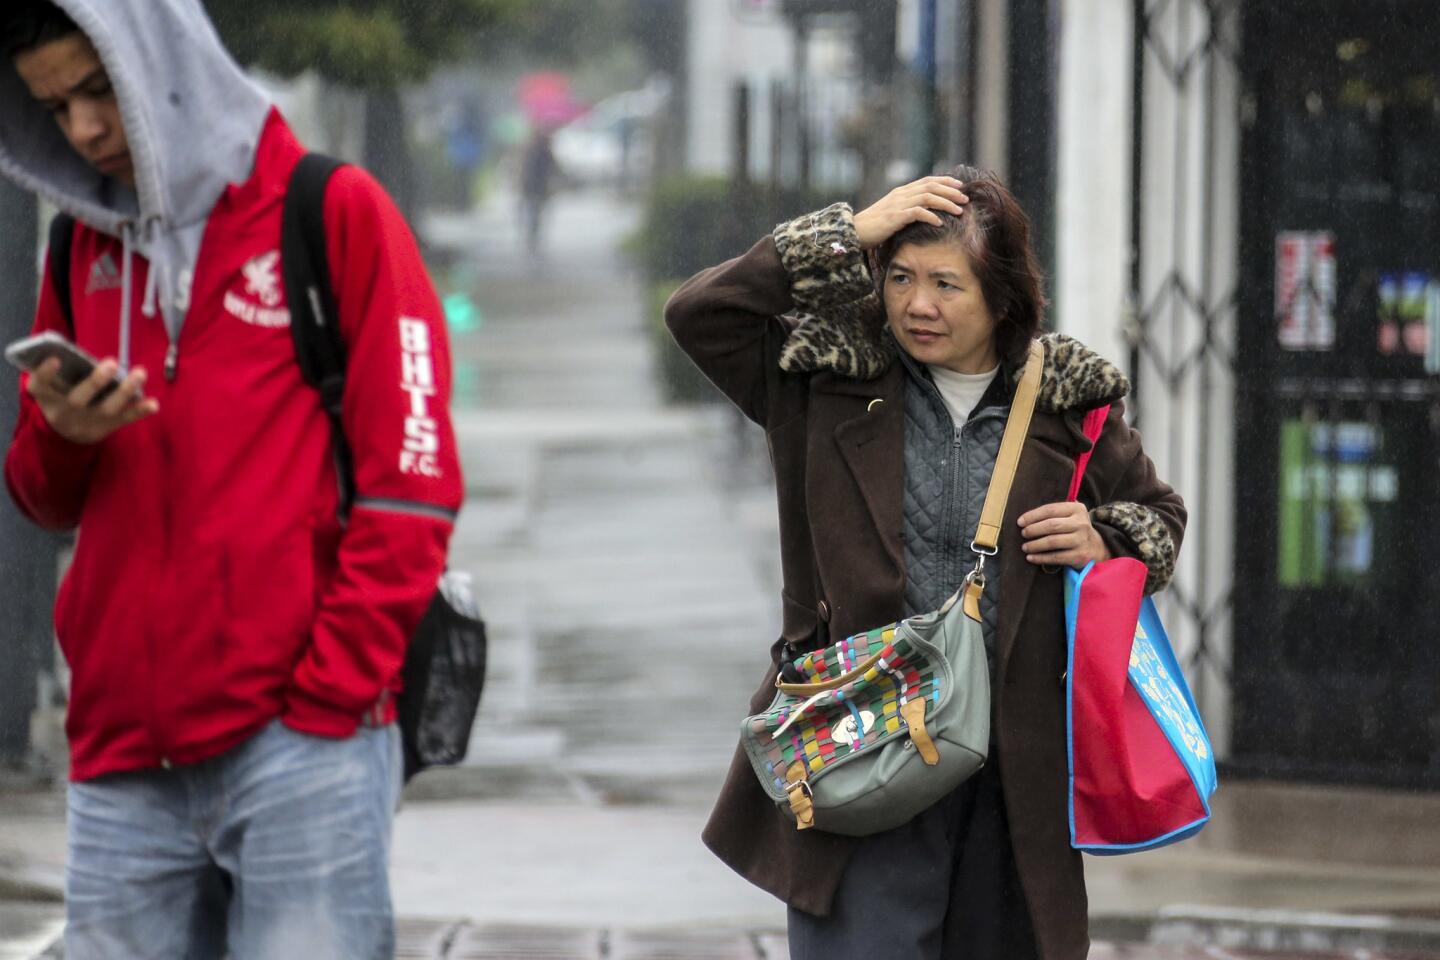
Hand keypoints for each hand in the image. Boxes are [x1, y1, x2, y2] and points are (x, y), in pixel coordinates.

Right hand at [26, 357, 158, 444]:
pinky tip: (153, 403)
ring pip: (107, 409)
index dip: (45, 373)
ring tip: (140, 373)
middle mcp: (65, 412)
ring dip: (125, 391)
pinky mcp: (107, 427)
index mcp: (46, 398)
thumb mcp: (48, 388)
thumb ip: (53, 372)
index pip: (39, 386)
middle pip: (78, 399)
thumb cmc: (59, 398)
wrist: (66, 435)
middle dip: (96, 381)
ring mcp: (88, 422)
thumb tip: (66, 350)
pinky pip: (125, 419)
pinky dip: (140, 411)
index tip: (55, 359)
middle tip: (111, 362)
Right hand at [853, 176, 969, 249]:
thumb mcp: (892, 214)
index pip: (927, 181)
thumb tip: (925, 213)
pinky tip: (940, 223)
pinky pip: (917, 213)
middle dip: (950, 191)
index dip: (945, 181)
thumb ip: (907, 209)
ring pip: (927, 197)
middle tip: (965, 199)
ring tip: (959, 211)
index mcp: (901, 192)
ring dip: (946, 203)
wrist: (854, 232)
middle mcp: (901, 194)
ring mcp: (898, 204)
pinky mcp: (895, 217)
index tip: (960, 186)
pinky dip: (931, 217)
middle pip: (931, 186)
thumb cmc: (874, 227)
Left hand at [1017, 502, 1110, 568]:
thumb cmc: (1074, 529)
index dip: (1033, 516)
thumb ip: (1053, 513)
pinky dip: (1040, 558)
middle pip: (1051, 525)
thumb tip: (1024, 519)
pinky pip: (1056, 557)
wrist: (1096, 547)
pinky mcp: (1080, 556)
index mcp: (1077, 509)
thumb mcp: (1070, 516)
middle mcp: (1081, 523)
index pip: (1050, 510)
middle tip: (1023, 534)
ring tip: (1025, 547)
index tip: (1020, 522)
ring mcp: (1081, 540)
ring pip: (1052, 542)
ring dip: (1035, 545)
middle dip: (1033, 530)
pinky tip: (1031, 558)